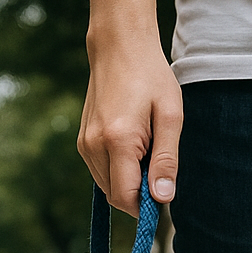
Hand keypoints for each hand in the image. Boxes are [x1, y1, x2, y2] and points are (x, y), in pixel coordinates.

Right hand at [79, 36, 181, 215]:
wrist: (119, 46)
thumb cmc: (150, 76)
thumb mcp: (170, 116)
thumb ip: (166, 160)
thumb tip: (162, 198)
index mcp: (117, 141)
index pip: (126, 197)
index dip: (145, 206)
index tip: (162, 195)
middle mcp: (94, 147)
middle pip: (115, 196)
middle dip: (138, 194)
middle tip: (157, 165)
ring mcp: (84, 145)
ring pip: (107, 187)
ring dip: (128, 181)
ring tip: (144, 149)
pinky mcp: (82, 142)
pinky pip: (101, 172)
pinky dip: (118, 171)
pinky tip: (131, 146)